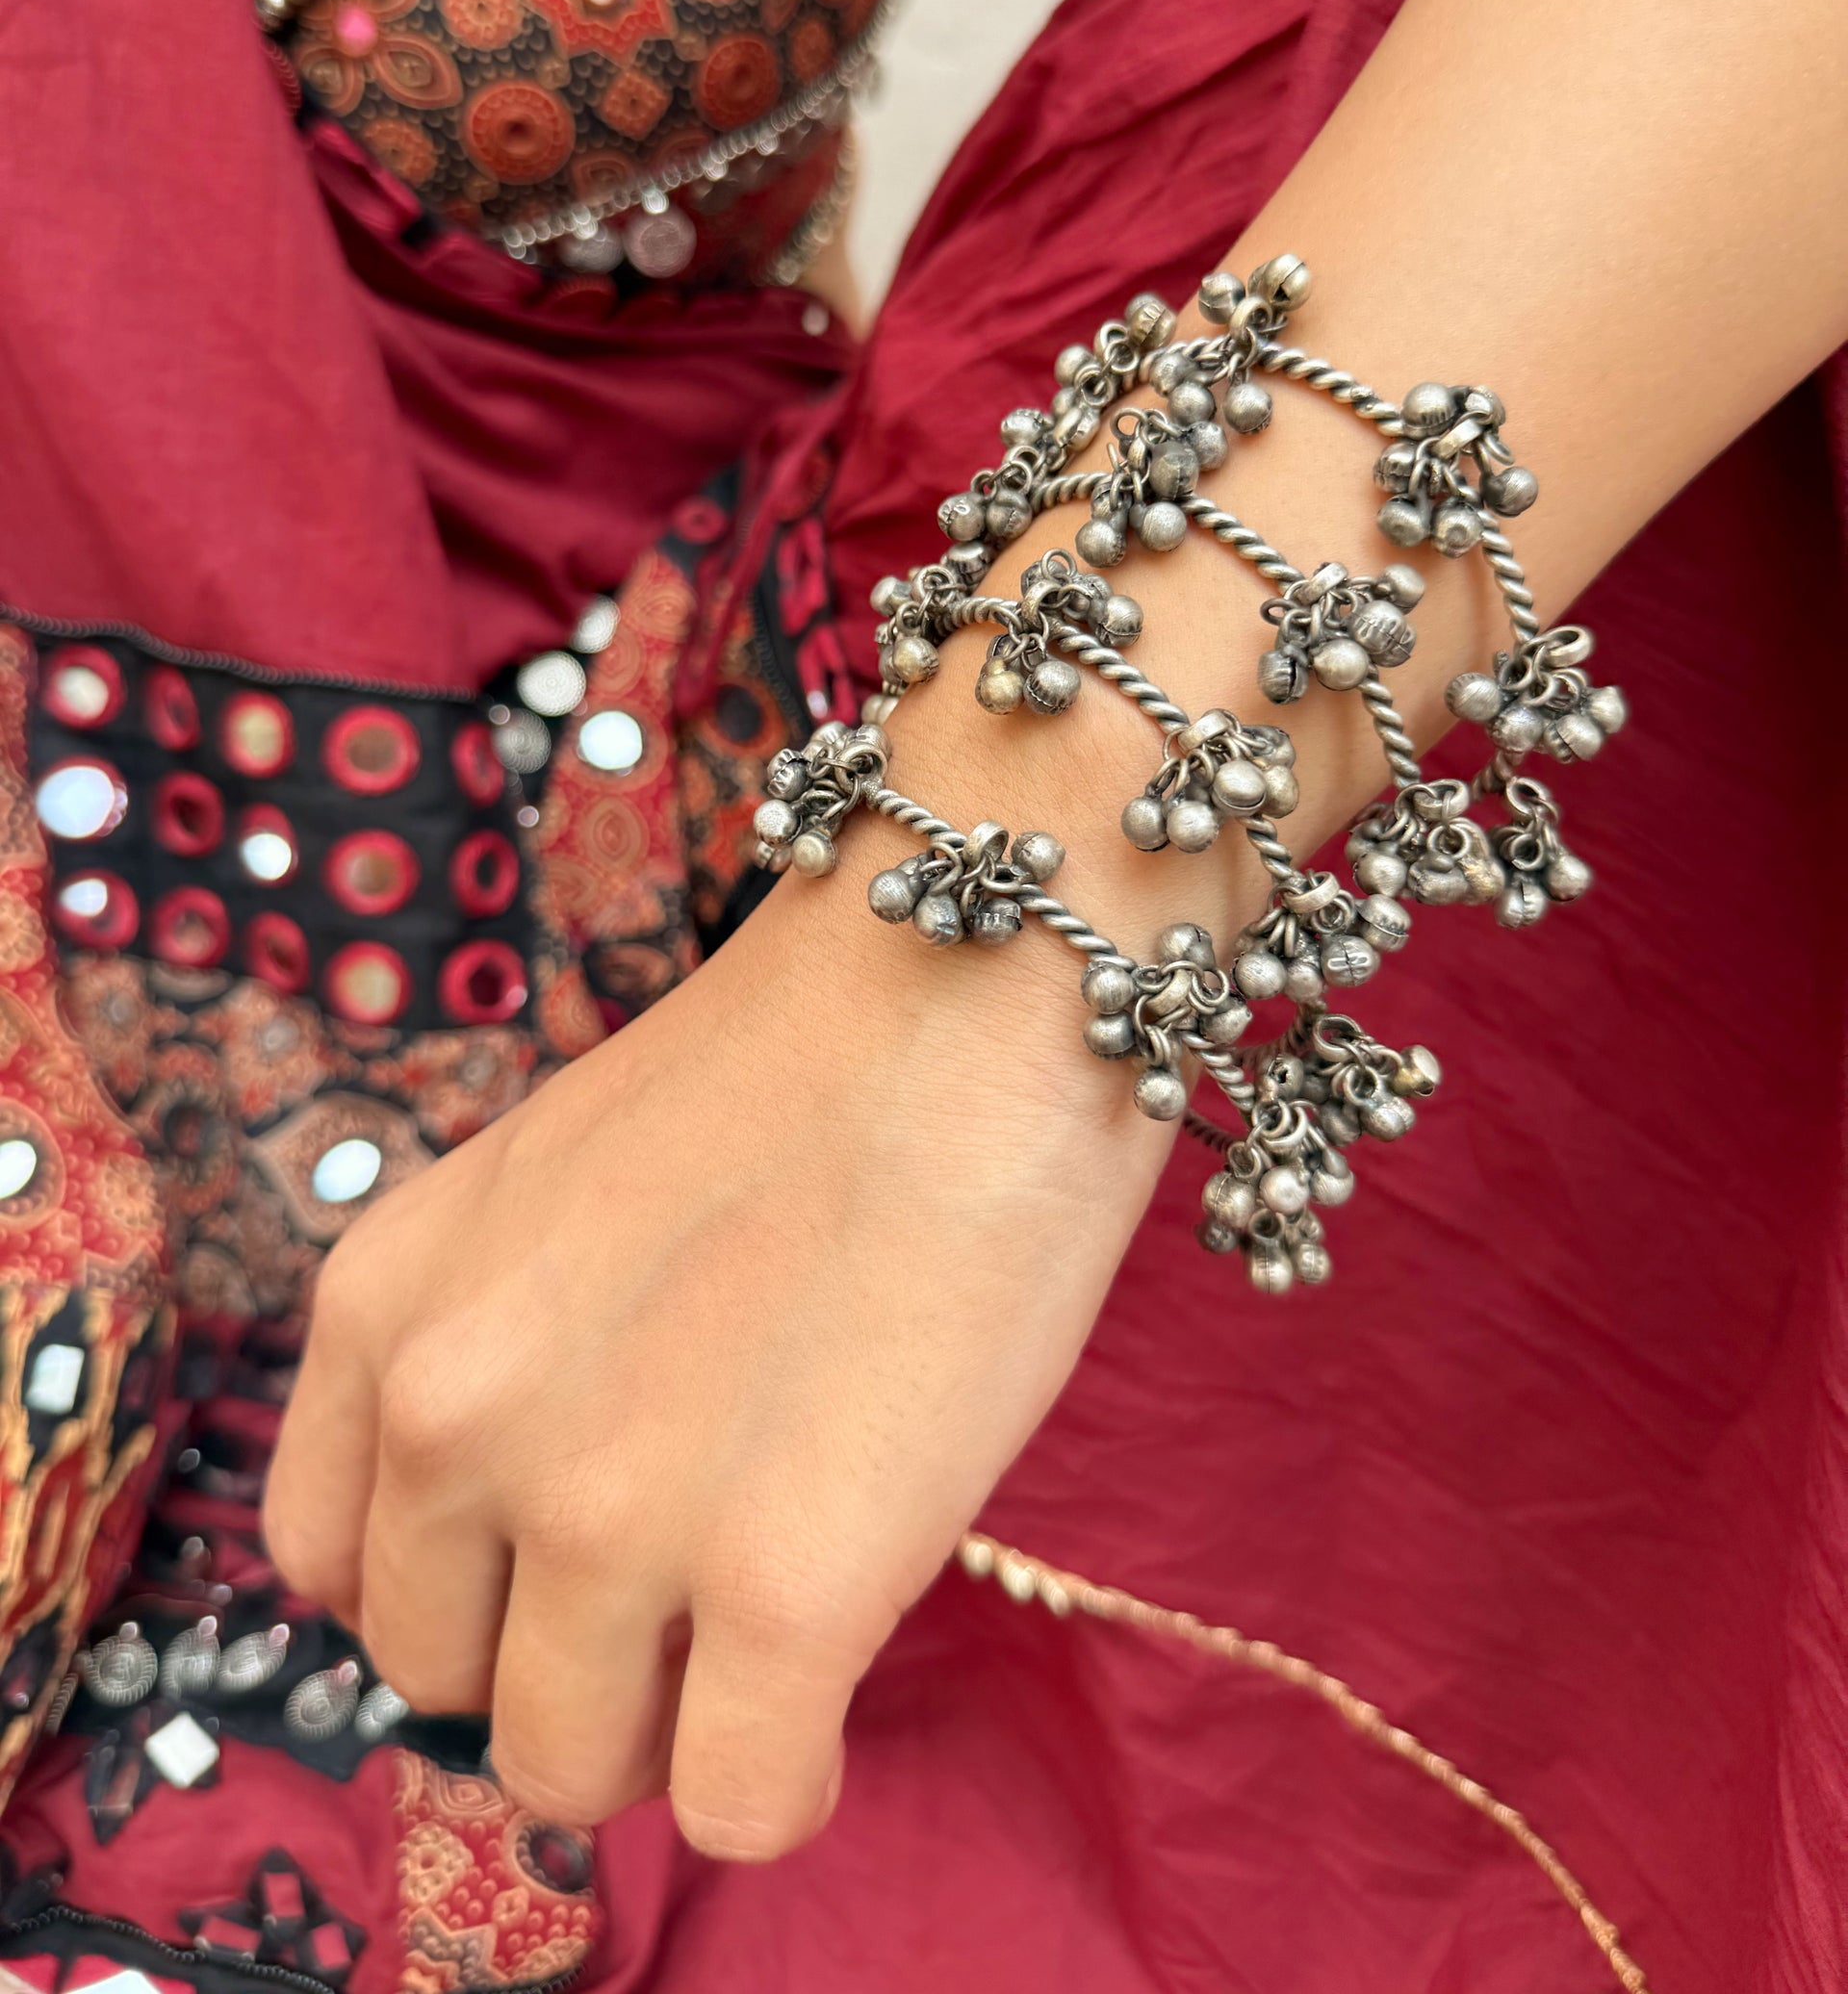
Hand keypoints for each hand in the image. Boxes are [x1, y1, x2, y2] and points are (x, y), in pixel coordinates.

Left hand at [264, 855, 1169, 1857]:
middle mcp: (456, 1421)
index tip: (568, 1548)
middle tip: (699, 1575)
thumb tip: (539, 1539)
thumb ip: (496, 1350)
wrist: (971, 975)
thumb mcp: (548, 1187)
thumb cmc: (798, 1064)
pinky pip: (743, 1809)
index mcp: (382, 1311)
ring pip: (576, 1770)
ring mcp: (612, 1515)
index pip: (337, 1571)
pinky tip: (839, 1674)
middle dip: (570, 1657)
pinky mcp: (786, 1588)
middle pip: (452, 1688)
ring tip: (774, 1618)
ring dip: (674, 1725)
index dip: (468, 1577)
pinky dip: (786, 1773)